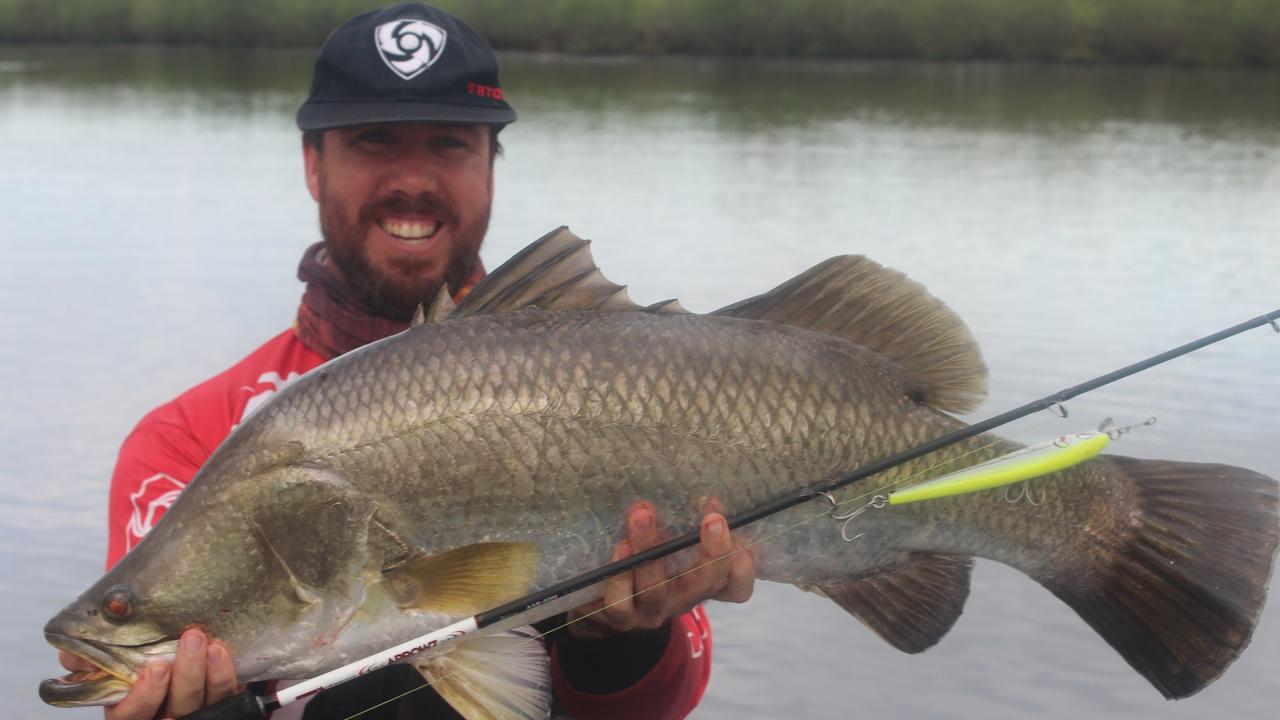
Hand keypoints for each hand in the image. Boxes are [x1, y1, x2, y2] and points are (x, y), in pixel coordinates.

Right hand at [58, 628, 237, 718]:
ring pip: (202, 703)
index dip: (143, 697)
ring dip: (207, 672)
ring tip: (207, 641)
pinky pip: (227, 696)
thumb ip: (87, 657)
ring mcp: (193, 713)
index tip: (156, 669)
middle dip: (184, 675)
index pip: (130, 716)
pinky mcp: (221, 704)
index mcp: (129, 710)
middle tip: (190, 638)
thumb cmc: (138, 655)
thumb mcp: (110, 659)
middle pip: (174, 710)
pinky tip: (220, 651)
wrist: (176, 648)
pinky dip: (224, 674)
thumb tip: (70, 654)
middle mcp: (161, 717)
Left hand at [567, 500, 755, 639]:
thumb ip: (684, 524)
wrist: (599, 605)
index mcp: (700, 583)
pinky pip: (620, 603)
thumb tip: (697, 485)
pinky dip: (621, 576)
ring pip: (656, 590)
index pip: (737, 588)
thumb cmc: (642, 562)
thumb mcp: (669, 545)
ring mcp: (649, 611)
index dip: (743, 566)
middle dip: (713, 552)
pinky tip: (621, 548)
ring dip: (652, 550)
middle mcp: (681, 600)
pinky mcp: (619, 616)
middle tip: (713, 517)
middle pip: (706, 584)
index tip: (730, 527)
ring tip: (643, 514)